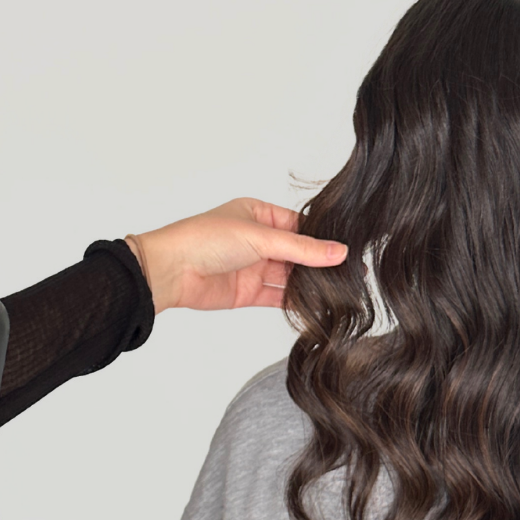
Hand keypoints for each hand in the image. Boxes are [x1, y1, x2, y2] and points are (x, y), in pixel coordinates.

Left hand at [128, 198, 346, 312]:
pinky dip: (294, 301)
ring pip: (288, 276)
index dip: (322, 238)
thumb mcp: (260, 238)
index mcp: (257, 214)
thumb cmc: (204, 239)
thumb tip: (338, 252)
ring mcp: (251, 267)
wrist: (170, 271)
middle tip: (349, 273)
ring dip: (309, 284)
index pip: (299, 226)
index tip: (348, 249)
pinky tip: (315, 305)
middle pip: (296, 253)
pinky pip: (276, 296)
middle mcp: (256, 240)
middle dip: (319, 263)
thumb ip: (302, 249)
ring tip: (338, 290)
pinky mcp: (246, 292)